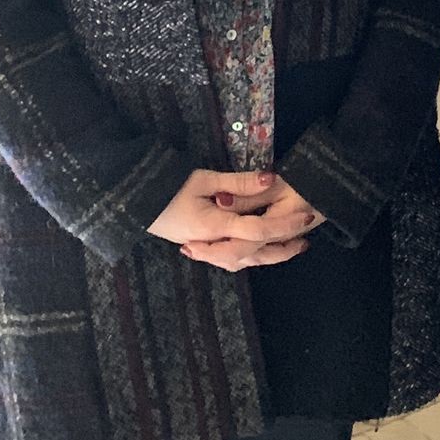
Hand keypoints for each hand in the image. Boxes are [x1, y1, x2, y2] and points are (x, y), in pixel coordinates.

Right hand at [148, 168, 316, 271]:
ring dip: (268, 255)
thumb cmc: (166, 187)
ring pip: (243, 260)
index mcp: (214, 227)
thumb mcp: (203, 179)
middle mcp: (212, 244)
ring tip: (290, 246)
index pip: (257, 231)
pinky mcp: (201, 247)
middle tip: (305, 240)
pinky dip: (250, 255)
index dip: (284, 224)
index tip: (306, 214)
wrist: (133, 204)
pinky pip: (232, 258)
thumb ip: (238, 183)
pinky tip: (260, 248)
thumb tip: (270, 178)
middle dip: (281, 249)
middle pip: (254, 254)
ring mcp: (205, 249)